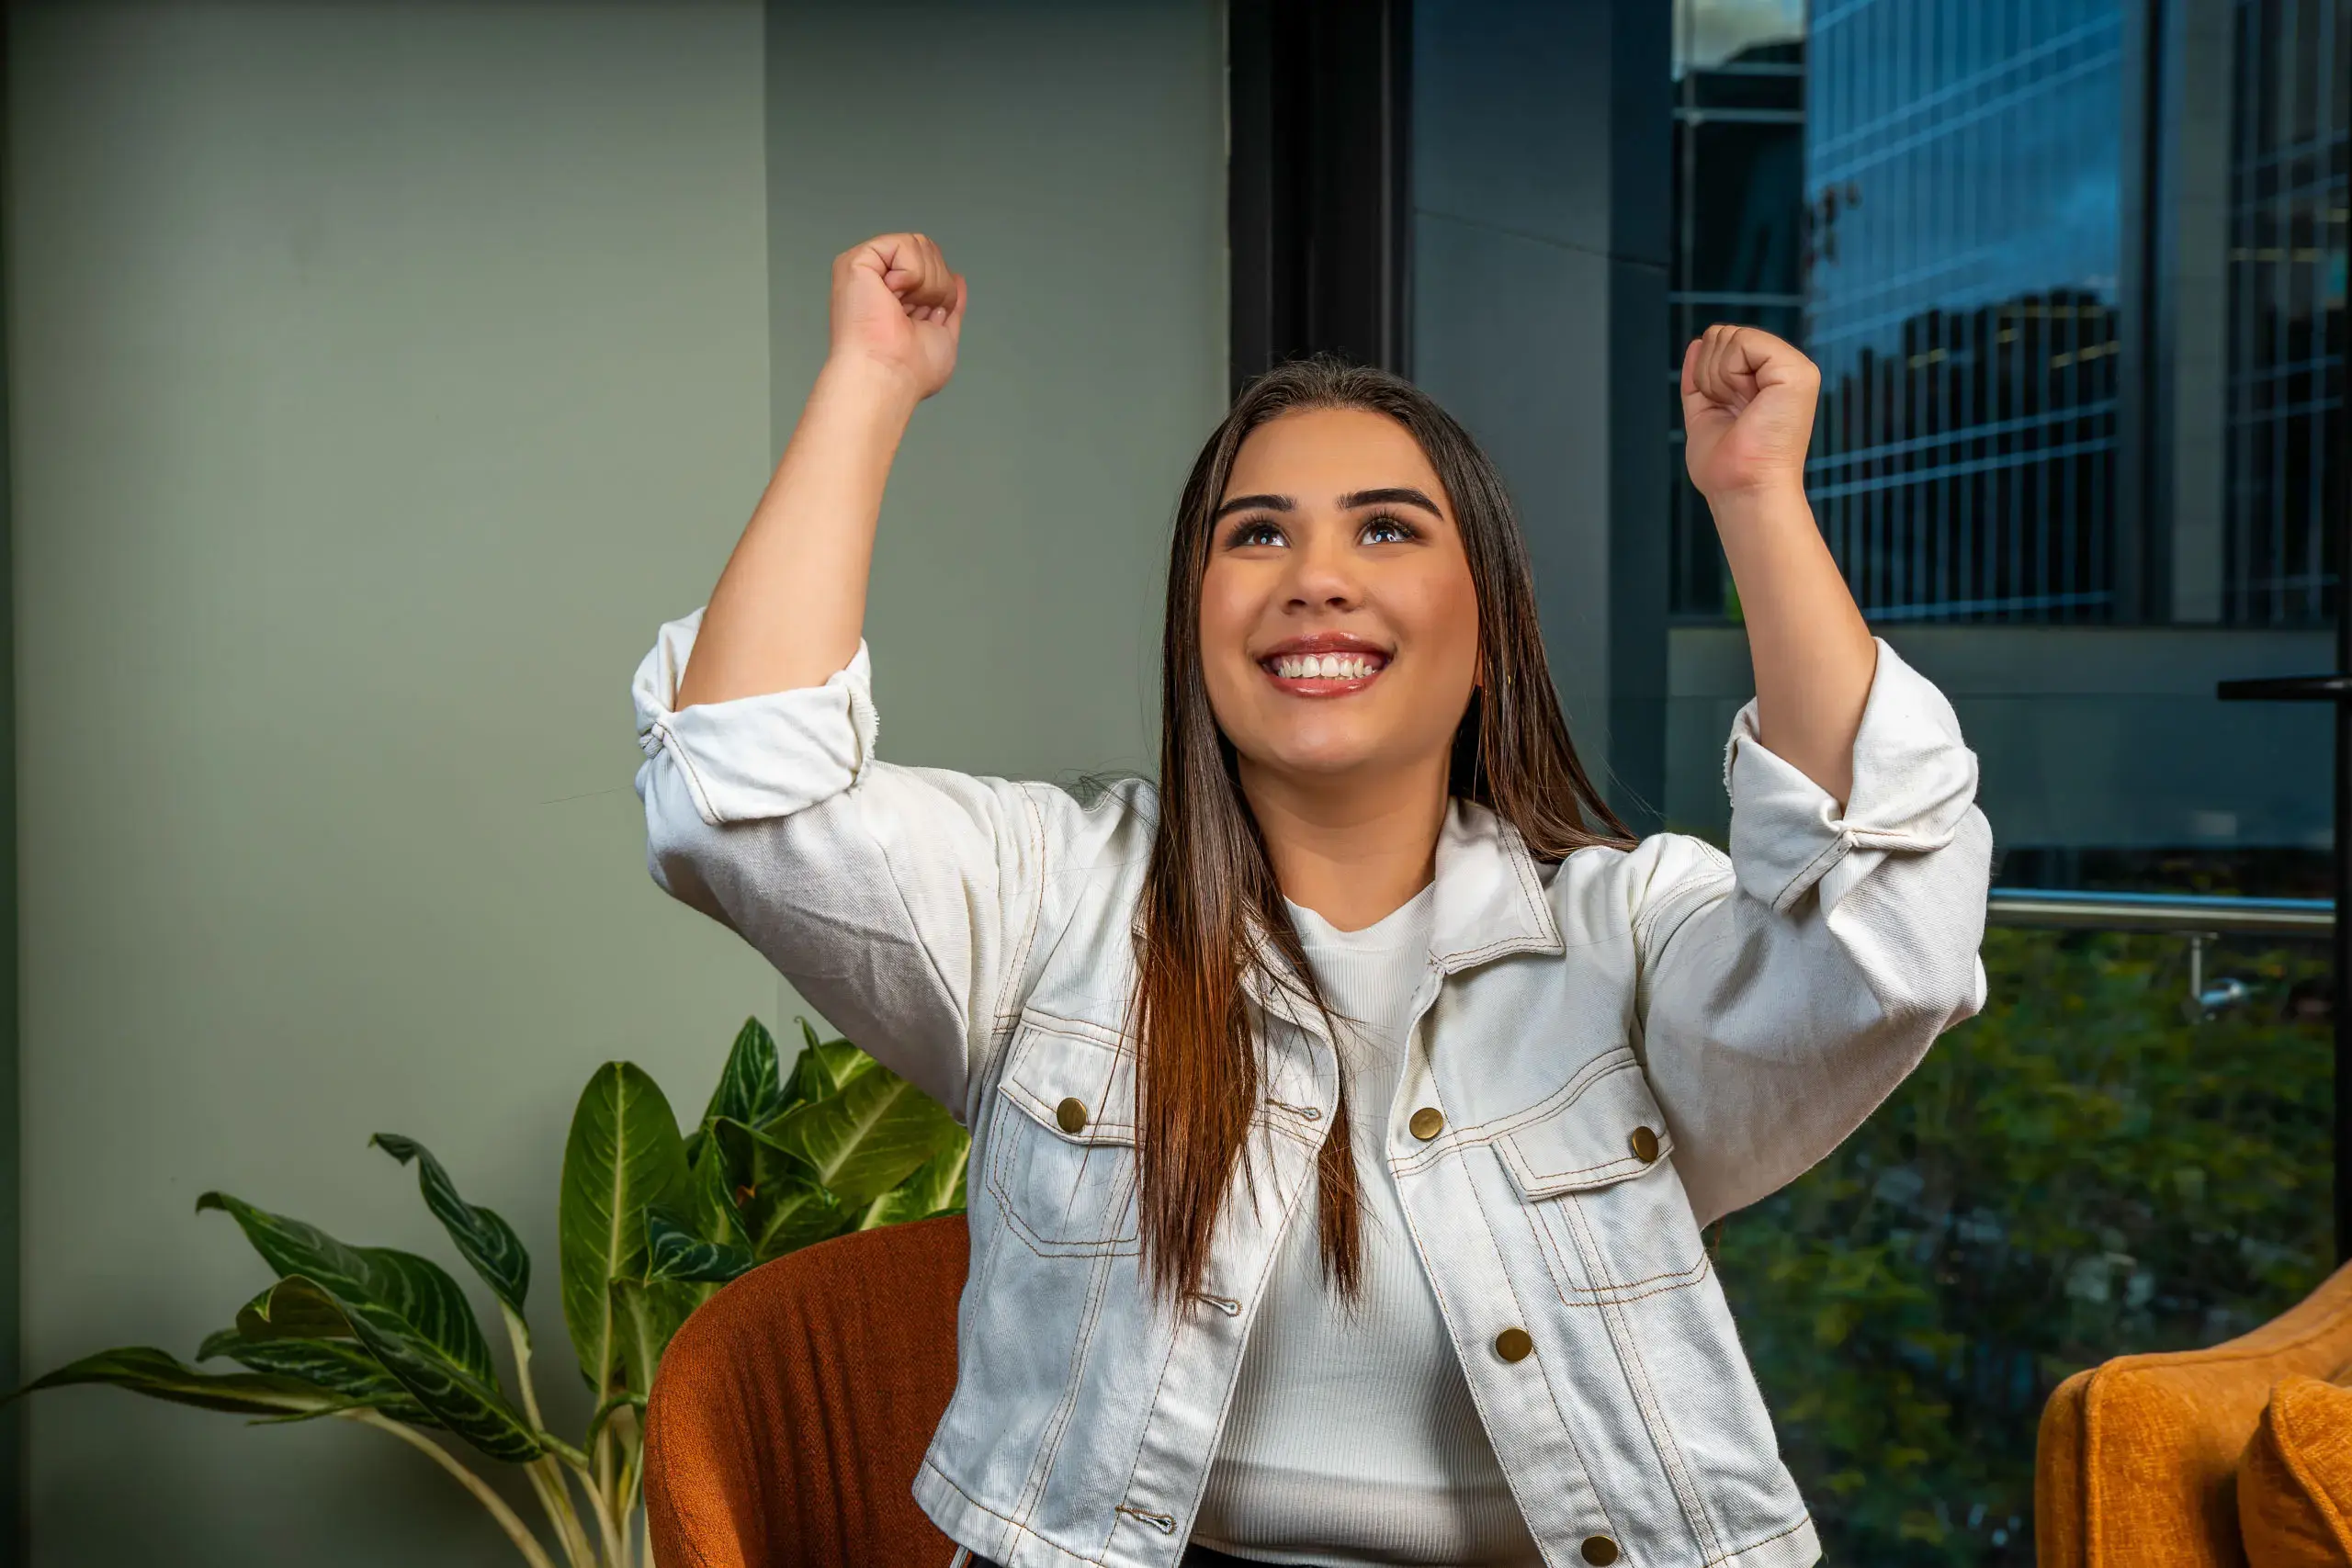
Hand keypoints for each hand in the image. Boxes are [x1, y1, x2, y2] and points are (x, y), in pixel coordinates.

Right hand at [829, 232, 965, 399]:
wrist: (889, 376)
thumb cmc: (909, 371)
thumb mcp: (944, 335)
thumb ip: (951, 306)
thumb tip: (957, 278)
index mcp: (895, 297)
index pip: (932, 268)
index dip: (942, 290)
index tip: (929, 319)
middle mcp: (879, 281)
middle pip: (928, 251)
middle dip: (937, 285)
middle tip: (917, 315)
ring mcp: (867, 270)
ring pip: (918, 244)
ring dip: (925, 282)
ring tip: (904, 308)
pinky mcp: (857, 261)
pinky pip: (902, 244)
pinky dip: (910, 272)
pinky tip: (893, 295)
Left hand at [1680, 324, 1819, 503]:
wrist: (1742, 489)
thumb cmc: (1726, 466)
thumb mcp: (1706, 412)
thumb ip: (1702, 377)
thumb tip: (1697, 342)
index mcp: (1767, 379)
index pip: (1722, 343)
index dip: (1706, 375)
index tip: (1724, 409)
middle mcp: (1784, 369)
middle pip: (1722, 334)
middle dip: (1710, 374)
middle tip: (1733, 411)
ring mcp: (1794, 367)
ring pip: (1729, 336)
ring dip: (1717, 379)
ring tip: (1741, 411)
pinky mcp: (1796, 371)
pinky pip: (1742, 341)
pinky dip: (1728, 374)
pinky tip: (1746, 401)